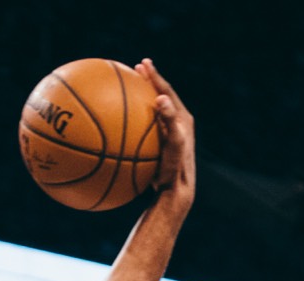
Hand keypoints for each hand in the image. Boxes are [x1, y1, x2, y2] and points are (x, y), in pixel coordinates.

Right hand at [135, 61, 195, 207]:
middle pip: (161, 96)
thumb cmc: (174, 170)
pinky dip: (136, 121)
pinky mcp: (161, 147)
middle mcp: (177, 124)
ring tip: (129, 89)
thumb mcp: (173, 145)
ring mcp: (168, 135)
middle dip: (148, 81)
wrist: (175, 194)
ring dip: (142, 98)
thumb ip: (169, 121)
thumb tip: (161, 98)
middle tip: (136, 68)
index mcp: (182, 119)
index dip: (155, 76)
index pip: (167, 90)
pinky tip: (121, 124)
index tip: (143, 63)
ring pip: (154, 111)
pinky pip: (146, 128)